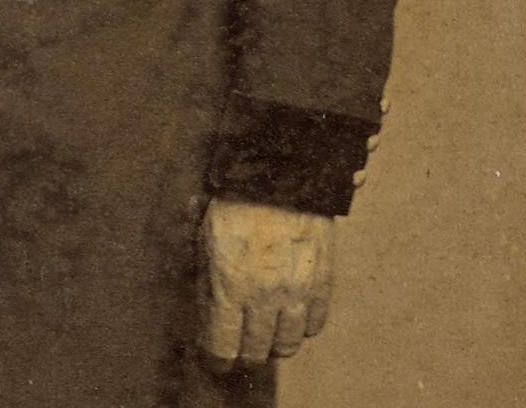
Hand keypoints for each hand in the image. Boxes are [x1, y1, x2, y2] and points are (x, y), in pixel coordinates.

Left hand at [198, 199, 334, 369]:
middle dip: (244, 351)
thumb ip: (204, 278)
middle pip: (255, 351)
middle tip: (241, 341)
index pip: (222, 348)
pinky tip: (292, 315)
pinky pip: (315, 324)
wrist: (279, 167)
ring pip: (288, 345)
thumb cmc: (235, 199)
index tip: (217, 355)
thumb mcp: (204, 237)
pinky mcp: (321, 280)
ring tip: (268, 332)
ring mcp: (296, 290)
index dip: (218, 357)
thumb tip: (207, 313)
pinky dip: (303, 326)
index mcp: (228, 284)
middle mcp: (263, 295)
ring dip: (275, 343)